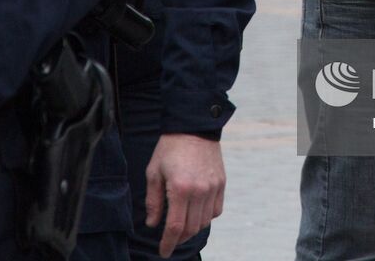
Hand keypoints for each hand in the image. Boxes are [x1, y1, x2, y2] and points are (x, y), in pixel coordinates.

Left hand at [144, 133, 225, 257]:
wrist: (193, 126)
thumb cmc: (169, 148)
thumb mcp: (154, 173)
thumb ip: (153, 201)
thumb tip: (153, 224)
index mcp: (180, 188)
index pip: (175, 227)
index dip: (168, 243)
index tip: (163, 252)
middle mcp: (200, 191)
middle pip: (191, 228)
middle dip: (179, 239)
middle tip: (170, 240)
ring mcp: (213, 187)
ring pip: (204, 222)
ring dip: (192, 229)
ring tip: (182, 226)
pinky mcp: (221, 183)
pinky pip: (216, 210)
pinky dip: (206, 217)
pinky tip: (196, 213)